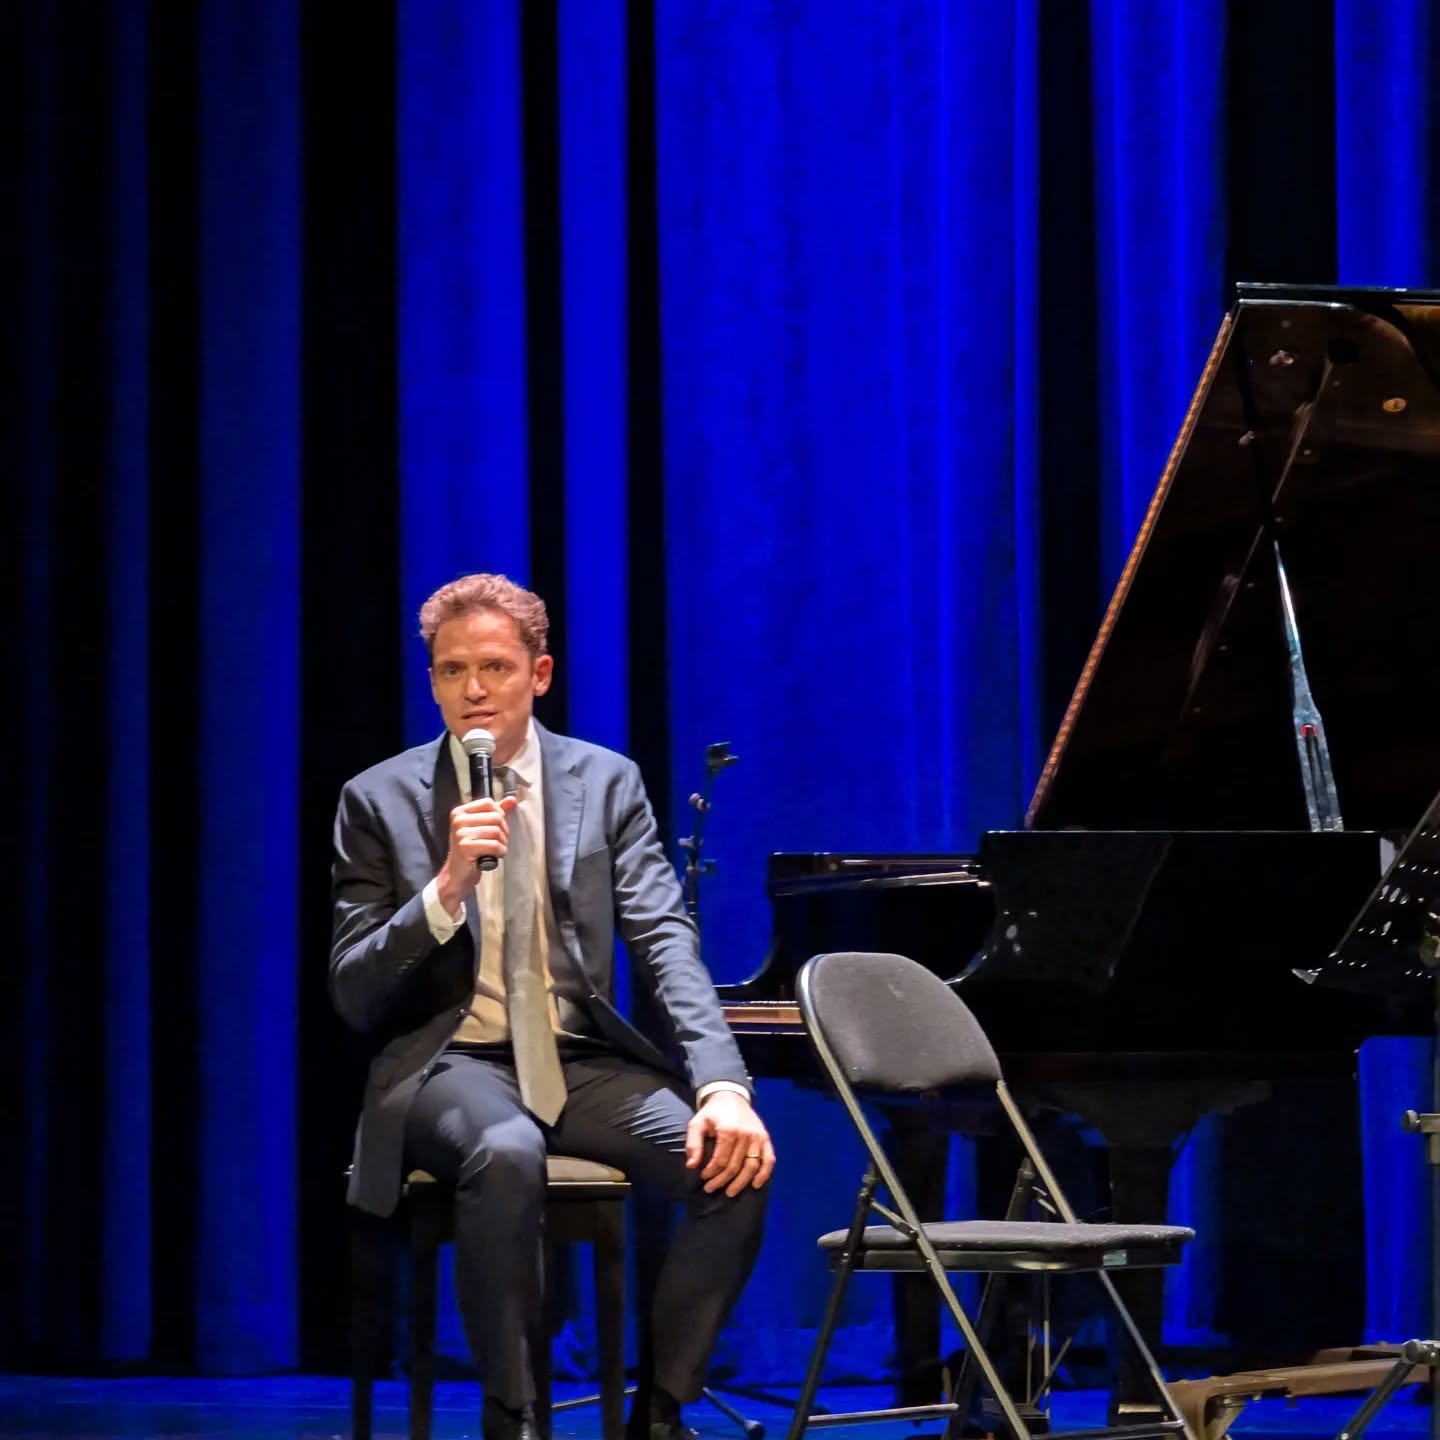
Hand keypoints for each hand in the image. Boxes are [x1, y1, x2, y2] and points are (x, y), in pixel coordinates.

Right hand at [436, 795, 518, 912]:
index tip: (495, 828)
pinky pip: (494, 845)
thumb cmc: (471, 850)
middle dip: (503, 831)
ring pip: (496, 831)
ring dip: (502, 843)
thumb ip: (497, 812)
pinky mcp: (465, 847)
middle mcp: (458, 820)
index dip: (499, 815)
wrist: (457, 874)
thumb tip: (512, 799)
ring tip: (496, 850)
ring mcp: (460, 834)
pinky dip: (500, 852)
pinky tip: (494, 856)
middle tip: (498, 842)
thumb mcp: (481, 827)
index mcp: (460, 812)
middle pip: (496, 817)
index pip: (489, 803)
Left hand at [685, 1091, 774, 1196]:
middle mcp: (746, 1134)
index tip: (703, 1177)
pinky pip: (769, 1160)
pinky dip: (764, 1174)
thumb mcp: (697, 1124)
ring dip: (741, 1183)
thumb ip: (693, 1144)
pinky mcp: (765, 1138)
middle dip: (721, 1181)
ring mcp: (758, 1137)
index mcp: (728, 1130)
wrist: (731, 1097)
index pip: (720, 1160)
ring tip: (730, 1192)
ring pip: (751, 1167)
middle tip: (711, 1189)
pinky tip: (756, 1184)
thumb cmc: (712, 1113)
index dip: (711, 1172)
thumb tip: (691, 1166)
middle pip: (735, 1166)